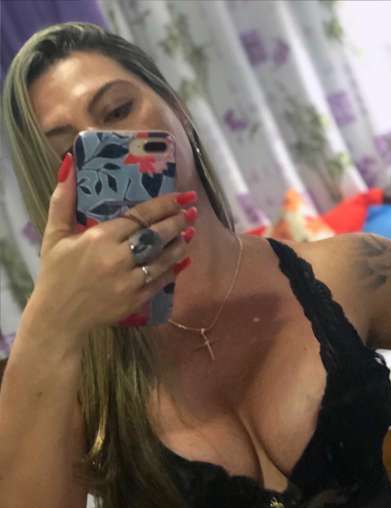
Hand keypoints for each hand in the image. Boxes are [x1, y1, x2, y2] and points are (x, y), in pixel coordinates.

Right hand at [34, 152, 196, 336]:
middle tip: (192, 210)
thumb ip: (63, 199)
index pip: (140, 216)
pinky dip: (174, 270)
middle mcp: (118, 258)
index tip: (181, 195)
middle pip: (156, 235)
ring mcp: (130, 281)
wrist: (58, 317)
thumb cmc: (55, 272)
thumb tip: (69, 163)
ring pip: (163, 259)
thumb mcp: (54, 234)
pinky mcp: (136, 300)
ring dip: (179, 244)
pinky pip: (160, 281)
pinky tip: (183, 260)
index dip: (163, 204)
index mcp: (100, 238)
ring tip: (191, 232)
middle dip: (177, 221)